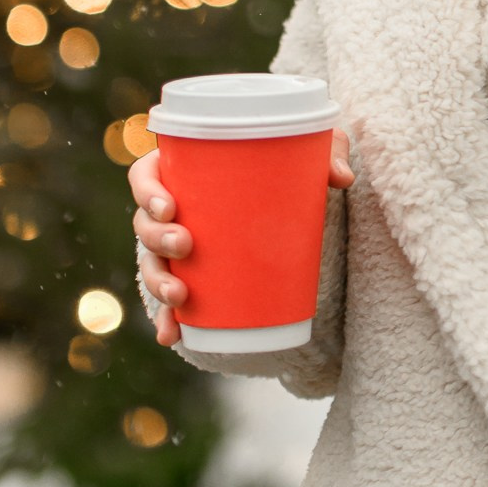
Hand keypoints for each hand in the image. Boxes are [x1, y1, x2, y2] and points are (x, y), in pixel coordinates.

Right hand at [130, 138, 355, 348]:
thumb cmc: (288, 167)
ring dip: (158, 281)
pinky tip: (172, 335)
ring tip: (180, 296)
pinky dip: (167, 319)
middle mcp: (174, 209)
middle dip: (157, 238)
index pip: (146, 174)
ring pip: (153, 262)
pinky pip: (171, 301)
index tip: (169, 207)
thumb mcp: (309, 153)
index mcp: (184, 170)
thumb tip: (342, 178)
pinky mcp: (192, 276)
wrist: (294, 203)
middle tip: (186, 245)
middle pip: (145, 223)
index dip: (147, 191)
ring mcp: (178, 246)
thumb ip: (329, 151)